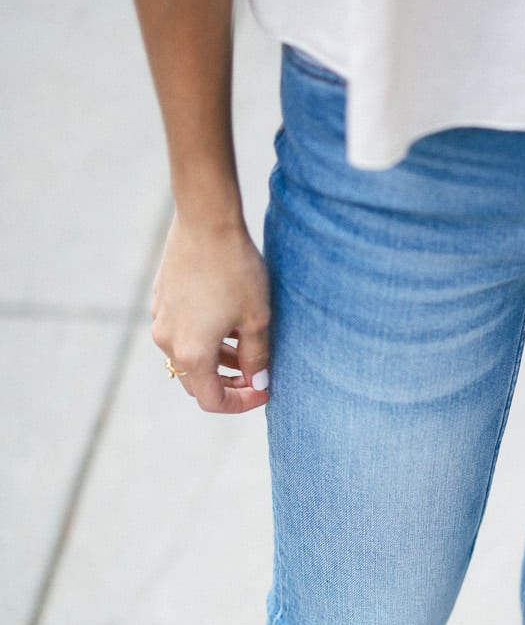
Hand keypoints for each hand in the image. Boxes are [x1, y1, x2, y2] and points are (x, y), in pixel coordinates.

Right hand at [151, 212, 270, 413]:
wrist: (206, 220)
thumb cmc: (236, 270)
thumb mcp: (257, 320)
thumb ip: (257, 359)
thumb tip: (257, 382)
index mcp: (192, 353)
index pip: (213, 400)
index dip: (242, 403)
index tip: (264, 392)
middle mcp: (168, 341)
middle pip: (197, 382)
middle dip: (229, 385)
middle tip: (257, 375)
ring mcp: (160, 320)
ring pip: (189, 357)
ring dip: (217, 361)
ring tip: (246, 346)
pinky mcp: (160, 301)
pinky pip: (181, 333)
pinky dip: (204, 339)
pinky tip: (227, 321)